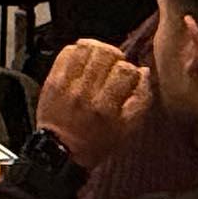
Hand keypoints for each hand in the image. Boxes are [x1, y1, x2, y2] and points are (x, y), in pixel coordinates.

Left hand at [36, 39, 151, 169]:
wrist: (60, 150)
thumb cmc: (97, 141)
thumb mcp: (127, 129)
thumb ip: (141, 100)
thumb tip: (144, 72)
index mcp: (107, 107)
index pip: (125, 70)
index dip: (131, 69)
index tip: (128, 77)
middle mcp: (86, 93)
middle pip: (105, 53)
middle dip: (114, 55)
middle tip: (113, 64)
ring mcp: (67, 84)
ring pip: (85, 48)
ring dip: (96, 49)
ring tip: (99, 59)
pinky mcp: (53, 80)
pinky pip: (66, 52)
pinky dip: (78, 51)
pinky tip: (83, 61)